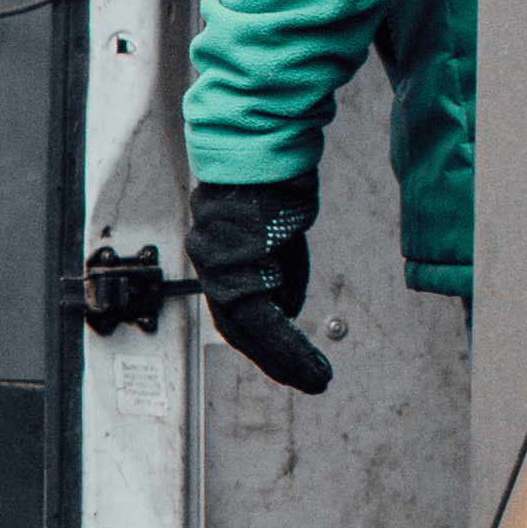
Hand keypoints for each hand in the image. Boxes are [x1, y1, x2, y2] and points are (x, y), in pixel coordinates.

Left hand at [188, 173, 334, 396]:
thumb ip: (278, 270)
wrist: (263, 146)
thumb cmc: (272, 179)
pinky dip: (288, 346)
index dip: (262, 344)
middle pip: (238, 327)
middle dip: (274, 360)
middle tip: (306, 381)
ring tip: (315, 378)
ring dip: (285, 360)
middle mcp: (211, 261)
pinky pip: (261, 319)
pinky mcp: (235, 264)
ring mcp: (219, 264)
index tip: (287, 364)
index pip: (236, 312)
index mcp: (218, 254)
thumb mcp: (277, 233)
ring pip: (249, 330)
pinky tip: (309, 362)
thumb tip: (286, 309)